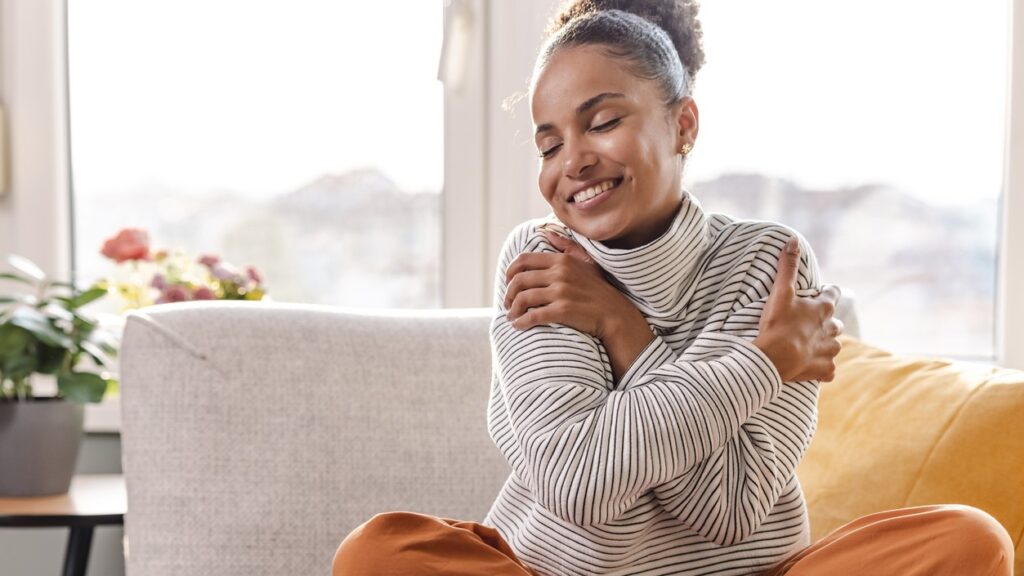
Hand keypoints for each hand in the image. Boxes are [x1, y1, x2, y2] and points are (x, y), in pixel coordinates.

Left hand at [504, 232, 623, 336]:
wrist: (616, 315)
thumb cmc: (600, 290)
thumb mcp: (586, 262)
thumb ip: (566, 247)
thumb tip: (548, 232)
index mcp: (562, 260)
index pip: (523, 260)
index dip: (510, 272)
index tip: (508, 283)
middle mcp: (560, 273)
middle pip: (519, 280)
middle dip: (508, 294)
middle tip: (507, 303)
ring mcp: (561, 292)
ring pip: (523, 298)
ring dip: (512, 309)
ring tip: (511, 316)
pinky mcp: (563, 310)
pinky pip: (533, 315)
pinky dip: (522, 322)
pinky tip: (518, 325)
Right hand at [752, 238, 843, 381]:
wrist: (775, 358)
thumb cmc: (778, 324)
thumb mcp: (781, 292)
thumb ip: (787, 266)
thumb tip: (793, 239)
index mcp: (823, 309)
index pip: (833, 294)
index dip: (828, 292)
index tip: (821, 292)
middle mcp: (831, 329)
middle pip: (836, 322)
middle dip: (826, 321)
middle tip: (810, 322)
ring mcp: (829, 351)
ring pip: (834, 346)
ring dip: (825, 344)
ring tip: (809, 345)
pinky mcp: (824, 370)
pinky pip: (829, 370)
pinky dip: (823, 368)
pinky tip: (813, 367)